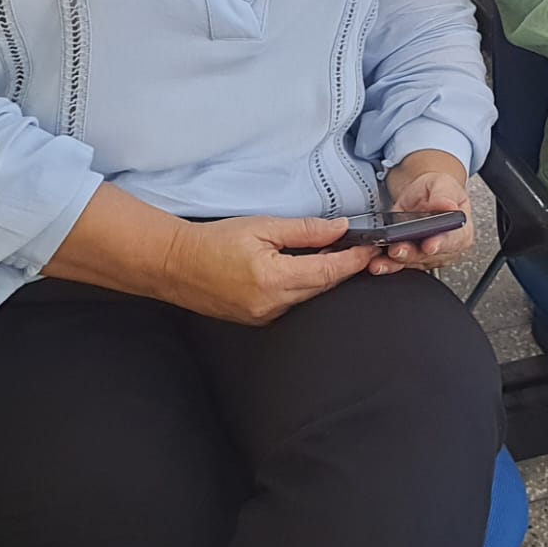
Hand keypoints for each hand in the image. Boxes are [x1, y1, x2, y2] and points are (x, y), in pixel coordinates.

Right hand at [160, 214, 374, 324]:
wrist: (176, 265)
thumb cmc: (214, 242)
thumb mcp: (262, 226)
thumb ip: (304, 230)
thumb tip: (338, 229)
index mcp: (273, 278)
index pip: (327, 272)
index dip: (353, 260)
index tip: (371, 248)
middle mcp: (272, 304)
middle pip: (322, 287)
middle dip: (344, 268)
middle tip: (361, 249)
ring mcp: (265, 317)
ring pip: (309, 297)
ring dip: (325, 278)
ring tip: (337, 256)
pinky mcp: (258, 320)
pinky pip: (293, 304)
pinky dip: (305, 287)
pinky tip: (307, 271)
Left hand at [369, 168, 475, 275]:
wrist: (423, 195)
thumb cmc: (438, 191)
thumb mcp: (443, 183)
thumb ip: (444, 194)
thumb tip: (447, 205)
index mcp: (461, 230)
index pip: (454, 240)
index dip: (442, 244)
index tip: (429, 245)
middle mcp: (445, 248)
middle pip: (429, 257)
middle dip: (411, 254)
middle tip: (397, 250)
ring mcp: (426, 255)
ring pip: (411, 263)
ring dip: (394, 264)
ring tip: (379, 262)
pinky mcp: (409, 258)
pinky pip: (397, 264)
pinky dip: (385, 264)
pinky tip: (374, 262)